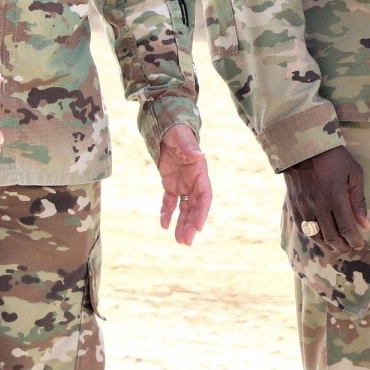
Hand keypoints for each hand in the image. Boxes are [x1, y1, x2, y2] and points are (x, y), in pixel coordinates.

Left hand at [155, 124, 210, 245]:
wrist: (166, 128)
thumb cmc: (177, 131)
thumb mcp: (181, 138)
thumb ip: (189, 147)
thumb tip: (199, 154)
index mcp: (200, 172)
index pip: (204, 196)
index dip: (202, 212)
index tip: (199, 227)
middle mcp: (194, 181)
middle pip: (195, 207)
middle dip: (191, 224)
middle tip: (186, 241)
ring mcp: (183, 184)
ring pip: (185, 208)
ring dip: (182, 223)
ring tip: (179, 240)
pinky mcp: (171, 184)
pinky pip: (170, 202)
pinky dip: (167, 213)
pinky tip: (164, 225)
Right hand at [283, 145, 369, 254]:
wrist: (304, 147)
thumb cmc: (334, 158)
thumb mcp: (353, 173)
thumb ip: (359, 200)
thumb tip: (366, 224)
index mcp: (335, 196)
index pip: (346, 228)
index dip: (354, 241)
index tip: (360, 245)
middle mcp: (318, 204)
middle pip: (331, 236)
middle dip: (343, 246)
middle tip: (350, 248)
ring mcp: (304, 206)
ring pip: (316, 235)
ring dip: (328, 245)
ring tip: (337, 247)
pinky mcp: (293, 205)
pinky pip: (302, 228)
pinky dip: (312, 237)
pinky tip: (320, 238)